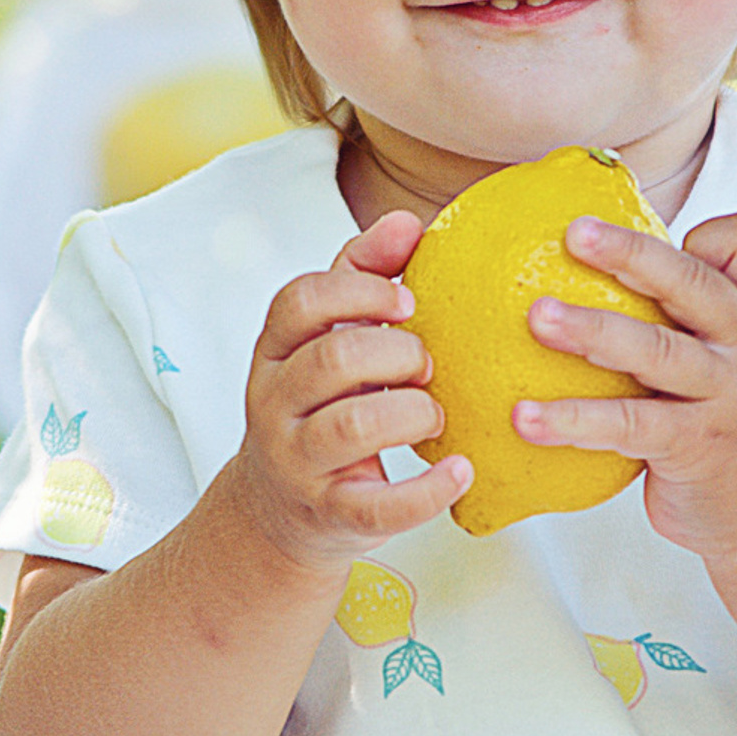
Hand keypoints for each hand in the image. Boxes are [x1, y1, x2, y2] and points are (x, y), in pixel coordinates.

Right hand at [228, 211, 470, 576]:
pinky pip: (378, 507)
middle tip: (428, 367)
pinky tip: (462, 472)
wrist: (278, 511)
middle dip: (398, 355)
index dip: (359, 293)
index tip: (408, 302)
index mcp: (275, 350)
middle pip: (333, 359)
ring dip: (412, 412)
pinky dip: (428, 490)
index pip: (298, 301)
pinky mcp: (329, 513)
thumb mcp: (328, 340)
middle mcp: (274, 402)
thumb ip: (361, 278)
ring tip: (435, 414)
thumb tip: (408, 222)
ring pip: (352, 426)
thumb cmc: (321, 407)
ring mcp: (296, 460)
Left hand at [516, 209, 736, 565]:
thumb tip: (578, 270)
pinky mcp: (698, 446)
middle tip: (573, 233)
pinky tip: (525, 418)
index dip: (709, 230)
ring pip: (657, 351)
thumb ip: (683, 314)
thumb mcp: (730, 355)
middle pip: (691, 284)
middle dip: (630, 254)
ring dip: (593, 330)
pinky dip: (575, 419)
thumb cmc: (728, 416)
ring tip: (536, 318)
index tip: (672, 228)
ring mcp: (729, 395)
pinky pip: (631, 424)